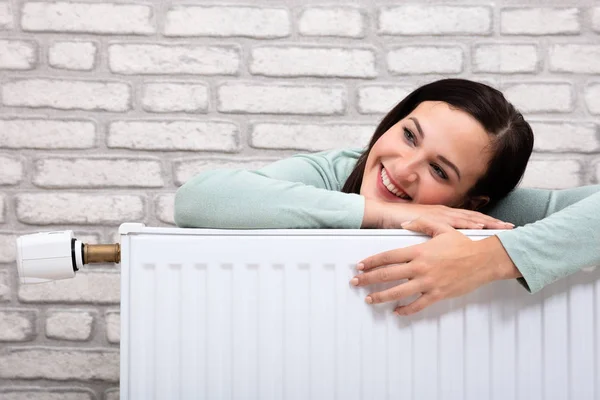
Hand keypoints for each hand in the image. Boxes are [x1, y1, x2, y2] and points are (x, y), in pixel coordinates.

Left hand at [350, 217, 521, 314]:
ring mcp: (428, 283)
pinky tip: (396, 311)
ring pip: (398, 292)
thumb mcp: (442, 228)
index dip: (372, 261)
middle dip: (368, 279)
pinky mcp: (438, 294)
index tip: (360, 266)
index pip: (388, 256)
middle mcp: (420, 267)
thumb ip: (421, 224)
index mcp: (418, 251)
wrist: (484, 260)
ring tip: (369, 299)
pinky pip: (418, 305)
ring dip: (381, 296)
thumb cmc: (463, 245)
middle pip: (387, 274)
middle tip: (355, 282)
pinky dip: (406, 310)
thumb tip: (404, 224)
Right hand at [362, 198, 513, 229]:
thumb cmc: (400, 219)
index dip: (488, 222)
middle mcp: (443, 214)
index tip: (504, 227)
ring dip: (483, 223)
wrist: (383, 214)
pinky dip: (465, 225)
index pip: (470, 218)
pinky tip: (476, 227)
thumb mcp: (422, 225)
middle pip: (473, 218)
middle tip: (510, 228)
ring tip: (499, 228)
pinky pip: (451, 224)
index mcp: (443, 215)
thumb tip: (447, 238)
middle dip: (492, 223)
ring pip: (466, 219)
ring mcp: (438, 217)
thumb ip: (435, 231)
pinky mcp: (431, 220)